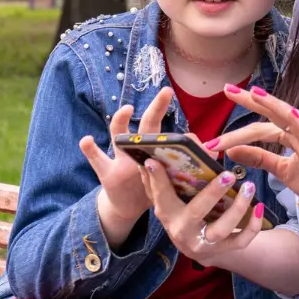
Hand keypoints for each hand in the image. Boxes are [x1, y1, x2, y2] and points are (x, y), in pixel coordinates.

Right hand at [80, 86, 174, 244]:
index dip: (167, 111)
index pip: (164, 126)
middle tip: (167, 91)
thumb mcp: (168, 178)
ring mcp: (119, 158)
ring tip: (125, 109)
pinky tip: (86, 140)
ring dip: (120, 121)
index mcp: (153, 149)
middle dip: (156, 107)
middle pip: (146, 125)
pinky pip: (97, 160)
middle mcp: (137, 147)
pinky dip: (90, 149)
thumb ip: (185, 164)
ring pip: (119, 135)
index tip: (173, 94)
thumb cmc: (151, 188)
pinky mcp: (107, 174)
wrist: (127, 207)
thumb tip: (212, 152)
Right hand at [138, 158, 264, 267]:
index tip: (155, 161)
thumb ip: (161, 178)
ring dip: (238, 207)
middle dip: (212, 193)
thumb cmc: (183, 212)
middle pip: (196, 212)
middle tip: (227, 174)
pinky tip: (260, 207)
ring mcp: (203, 243)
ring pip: (222, 229)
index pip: (160, 194)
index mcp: (167, 213)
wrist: (198, 246)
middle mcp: (182, 230)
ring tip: (249, 186)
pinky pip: (241, 241)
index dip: (157, 179)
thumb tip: (153, 155)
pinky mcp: (222, 251)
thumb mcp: (170, 197)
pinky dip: (253, 226)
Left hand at [211, 85, 298, 231]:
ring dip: (272, 105)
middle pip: (273, 114)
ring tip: (253, 94)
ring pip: (290, 119)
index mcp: (292, 138)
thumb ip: (260, 159)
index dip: (239, 125)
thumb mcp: (283, 171)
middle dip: (250, 101)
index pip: (262, 126)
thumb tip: (232, 149)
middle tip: (227, 90)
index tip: (218, 121)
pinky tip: (290, 113)